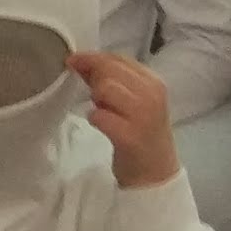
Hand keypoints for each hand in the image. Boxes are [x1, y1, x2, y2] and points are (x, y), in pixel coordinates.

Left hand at [71, 49, 177, 187]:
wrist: (156, 173)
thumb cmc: (141, 134)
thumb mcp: (133, 101)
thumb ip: (112, 81)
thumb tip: (81, 62)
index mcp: (154, 82)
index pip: (119, 58)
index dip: (93, 57)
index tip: (74, 60)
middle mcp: (151, 95)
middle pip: (110, 70)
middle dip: (93, 77)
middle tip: (91, 93)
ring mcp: (142, 115)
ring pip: (105, 89)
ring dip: (96, 99)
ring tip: (103, 111)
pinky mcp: (129, 136)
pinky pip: (100, 116)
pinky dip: (95, 119)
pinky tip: (102, 125)